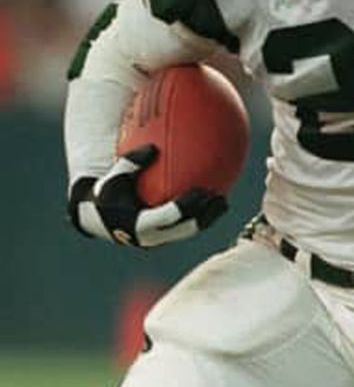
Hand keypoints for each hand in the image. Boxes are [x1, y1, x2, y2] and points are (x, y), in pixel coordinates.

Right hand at [68, 145, 226, 247]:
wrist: (96, 217)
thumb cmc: (107, 191)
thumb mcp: (114, 177)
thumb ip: (131, 162)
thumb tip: (152, 148)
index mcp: (139, 224)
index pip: (169, 217)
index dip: (186, 206)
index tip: (201, 192)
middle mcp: (152, 237)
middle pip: (185, 229)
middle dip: (206, 217)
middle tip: (221, 200)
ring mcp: (159, 239)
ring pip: (189, 231)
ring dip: (208, 219)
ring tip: (224, 202)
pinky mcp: (162, 237)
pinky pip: (185, 226)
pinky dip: (200, 215)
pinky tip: (213, 197)